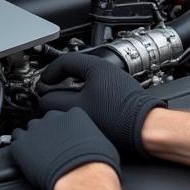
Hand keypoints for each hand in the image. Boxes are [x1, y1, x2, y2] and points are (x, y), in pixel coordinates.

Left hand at [10, 109, 119, 189]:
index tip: (64, 137)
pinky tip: (22, 157)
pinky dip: (18, 149)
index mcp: (73, 114)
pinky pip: (14, 142)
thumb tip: (91, 144)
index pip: (64, 116)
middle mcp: (53, 118)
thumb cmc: (96, 164)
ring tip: (35, 152)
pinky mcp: (22, 146)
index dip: (63, 129)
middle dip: (47, 133)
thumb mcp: (102, 144)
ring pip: (28, 129)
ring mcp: (36, 131)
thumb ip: (91, 138)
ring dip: (31, 139)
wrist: (81, 176)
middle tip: (51, 147)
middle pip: (45, 121)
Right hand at [38, 52, 166, 157]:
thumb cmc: (118, 117)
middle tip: (51, 92)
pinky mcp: (120, 93)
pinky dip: (84, 96)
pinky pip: (96, 89)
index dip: (49, 73)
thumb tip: (44, 100)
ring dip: (72, 90)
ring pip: (85, 81)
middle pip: (75, 70)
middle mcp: (107, 69)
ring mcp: (115, 81)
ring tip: (65, 103)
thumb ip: (55, 102)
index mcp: (96, 66)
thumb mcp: (78, 108)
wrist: (145, 128)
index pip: (64, 61)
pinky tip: (83, 110)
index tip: (43, 83)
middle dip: (60, 82)